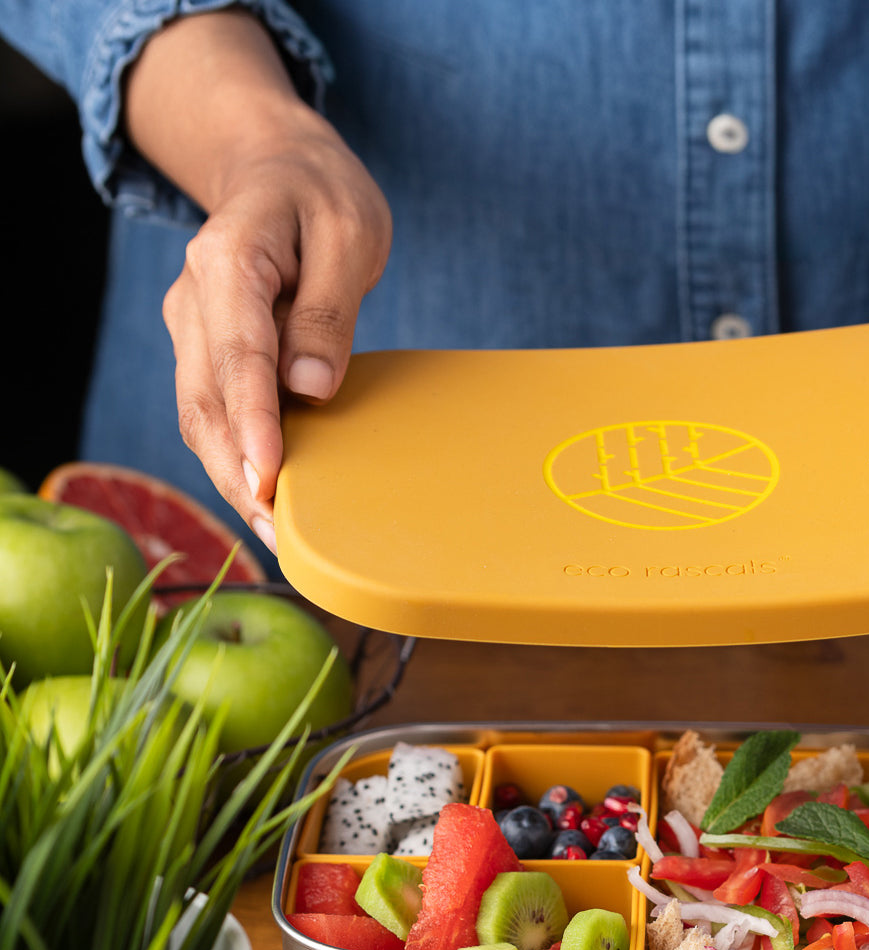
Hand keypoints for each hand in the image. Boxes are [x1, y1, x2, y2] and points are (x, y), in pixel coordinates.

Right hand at [125, 12, 391, 551]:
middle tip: (280, 534)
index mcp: (228, 260)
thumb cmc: (322, 198)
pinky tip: (264, 499)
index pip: (239, 356)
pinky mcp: (204, 350)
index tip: (269, 479)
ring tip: (276, 534)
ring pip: (200, 417)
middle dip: (240, 473)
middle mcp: (194, 298)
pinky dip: (234, 459)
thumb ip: (329, 311)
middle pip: (208, 401)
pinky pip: (213, 413)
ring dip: (233, 478)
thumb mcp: (350, 234)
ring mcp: (192, 327)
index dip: (254, 424)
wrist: (277, 170)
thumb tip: (311, 388)